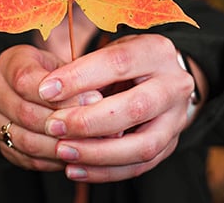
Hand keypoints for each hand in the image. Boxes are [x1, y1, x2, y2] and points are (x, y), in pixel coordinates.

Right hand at [0, 44, 101, 170]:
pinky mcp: (0, 145)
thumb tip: (99, 101)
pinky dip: (54, 160)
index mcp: (8, 63)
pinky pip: (28, 159)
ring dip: (61, 145)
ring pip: (27, 141)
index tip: (93, 100)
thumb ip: (74, 79)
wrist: (23, 88)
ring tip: (90, 144)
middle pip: (26, 113)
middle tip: (97, 127)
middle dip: (65, 122)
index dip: (60, 94)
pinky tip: (75, 155)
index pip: (26, 81)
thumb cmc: (49, 73)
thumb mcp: (59, 64)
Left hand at [37, 34, 200, 182]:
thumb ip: (86, 69)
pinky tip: (76, 169)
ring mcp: (177, 118)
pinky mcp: (170, 145)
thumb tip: (50, 93)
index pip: (118, 62)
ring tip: (63, 151)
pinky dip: (105, 172)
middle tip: (53, 125)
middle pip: (135, 108)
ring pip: (142, 145)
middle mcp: (175, 85)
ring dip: (98, 153)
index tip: (46, 90)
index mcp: (157, 51)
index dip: (79, 77)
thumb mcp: (110, 51)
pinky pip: (140, 166)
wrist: (161, 78)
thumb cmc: (127, 63)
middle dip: (89, 121)